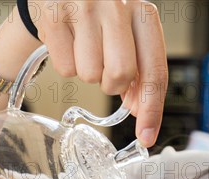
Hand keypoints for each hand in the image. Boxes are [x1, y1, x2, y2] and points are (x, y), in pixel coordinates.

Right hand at [31, 0, 167, 146]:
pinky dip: (66, 65)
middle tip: (105, 71)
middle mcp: (117, 4)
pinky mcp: (53, 15)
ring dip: (87, 72)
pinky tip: (67, 43)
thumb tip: (139, 110)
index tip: (146, 136)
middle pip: (121, 75)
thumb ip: (139, 70)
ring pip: (90, 75)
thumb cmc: (98, 18)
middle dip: (112, 85)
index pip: (155, 71)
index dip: (151, 109)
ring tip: (83, 48)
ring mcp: (83, 7)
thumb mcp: (126, 37)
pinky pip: (66, 69)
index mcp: (142, 12)